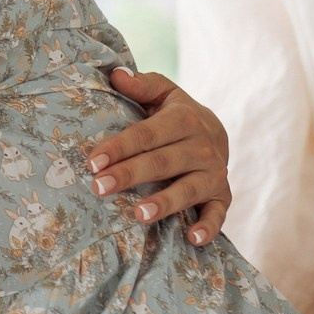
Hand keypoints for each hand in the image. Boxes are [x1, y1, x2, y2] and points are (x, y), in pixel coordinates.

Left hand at [91, 68, 232, 246]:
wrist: (217, 132)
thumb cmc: (177, 115)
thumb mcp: (164, 94)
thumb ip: (143, 85)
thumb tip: (116, 74)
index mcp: (183, 119)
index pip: (146, 135)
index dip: (119, 147)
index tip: (92, 161)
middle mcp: (201, 146)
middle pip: (161, 163)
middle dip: (129, 175)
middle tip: (99, 187)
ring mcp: (213, 173)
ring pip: (188, 189)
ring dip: (164, 203)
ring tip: (138, 215)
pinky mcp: (222, 195)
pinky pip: (218, 213)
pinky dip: (208, 227)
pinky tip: (192, 239)